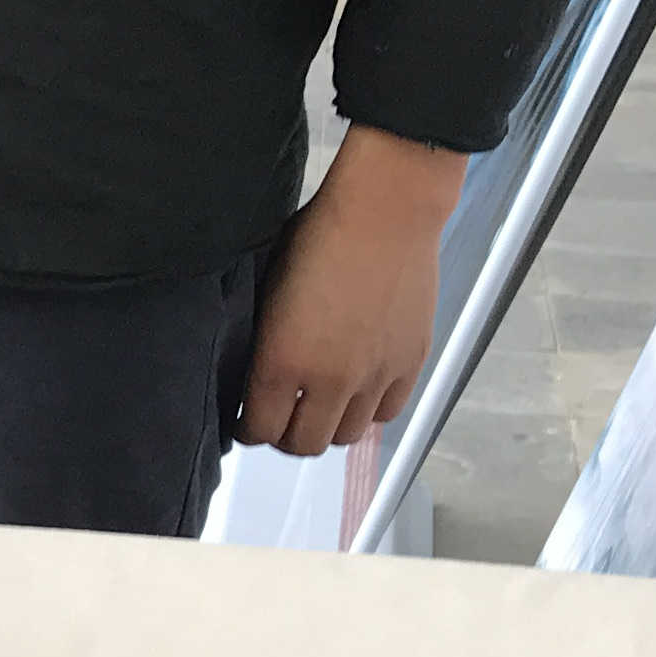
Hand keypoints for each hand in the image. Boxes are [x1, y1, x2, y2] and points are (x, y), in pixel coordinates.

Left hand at [238, 127, 465, 456]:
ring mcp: (374, 376)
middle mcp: (329, 380)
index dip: (248, 429)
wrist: (386, 211)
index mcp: (282, 361)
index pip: (259, 430)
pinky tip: (356, 391)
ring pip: (346, 436)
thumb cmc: (318, 235)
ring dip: (327, 427)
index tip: (246, 419)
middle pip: (303, 445)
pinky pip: (386, 414)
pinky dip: (368, 411)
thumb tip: (250, 372)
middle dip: (284, 436)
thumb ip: (261, 340)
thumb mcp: (267, 289)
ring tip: (319, 405)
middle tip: (280, 416)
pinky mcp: (409, 363)